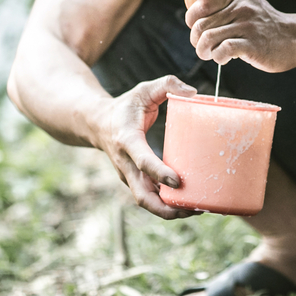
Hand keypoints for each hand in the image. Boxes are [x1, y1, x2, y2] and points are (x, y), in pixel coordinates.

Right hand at [96, 75, 198, 218]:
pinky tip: (188, 205)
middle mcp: (126, 164)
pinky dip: (167, 205)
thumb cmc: (125, 106)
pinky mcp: (135, 181)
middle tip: (194, 207)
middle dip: (167, 207)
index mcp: (127, 140)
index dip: (159, 173)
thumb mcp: (143, 90)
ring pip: (147, 202)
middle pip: (143, 196)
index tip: (178, 181)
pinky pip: (150, 198)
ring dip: (170, 211)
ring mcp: (129, 175)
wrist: (97, 124)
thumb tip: (192, 92)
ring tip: (197, 209)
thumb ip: (166, 85)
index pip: (143, 161)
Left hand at [185, 0, 295, 71]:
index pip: (200, 5)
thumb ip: (222, 8)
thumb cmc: (265, 26)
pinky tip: (224, 59)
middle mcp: (241, 7)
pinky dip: (218, 57)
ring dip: (204, 51)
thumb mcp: (245, 6)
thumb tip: (194, 19)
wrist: (295, 38)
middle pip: (201, 25)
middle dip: (196, 41)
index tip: (199, 31)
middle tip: (203, 49)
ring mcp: (247, 25)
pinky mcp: (252, 44)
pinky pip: (223, 50)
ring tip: (211, 55)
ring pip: (208, 38)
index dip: (192, 21)